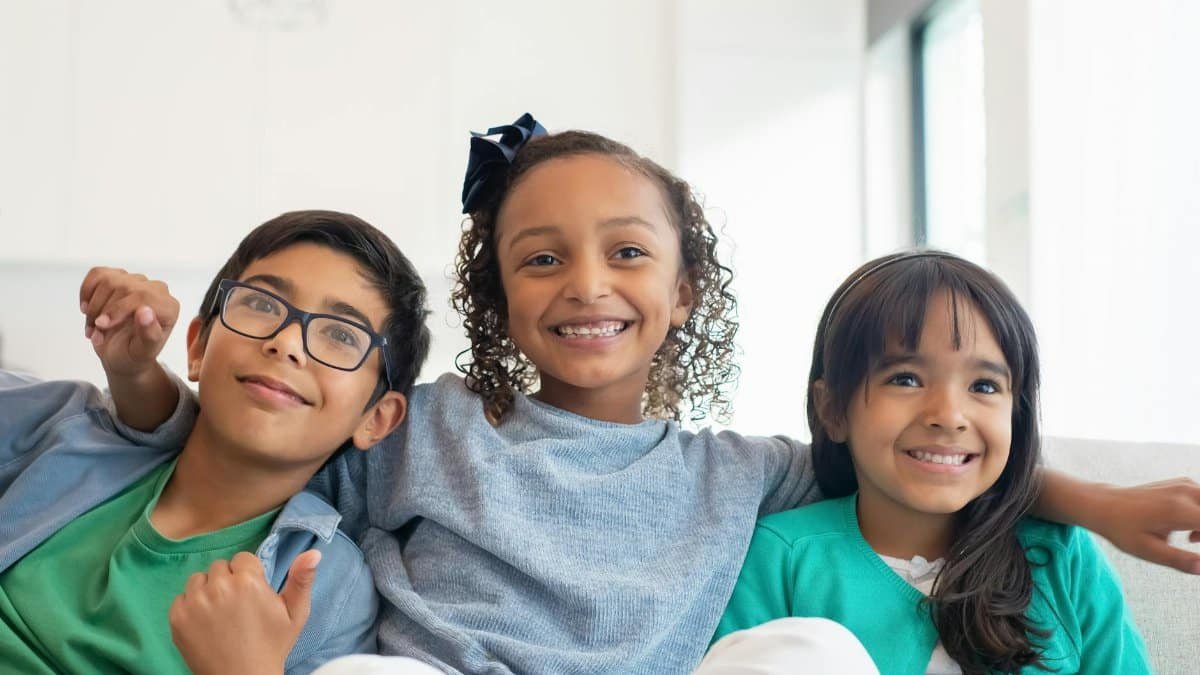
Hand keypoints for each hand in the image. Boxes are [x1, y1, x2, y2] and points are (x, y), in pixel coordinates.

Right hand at [79, 267, 179, 378]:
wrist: (121, 354)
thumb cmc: (135, 354)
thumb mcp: (143, 352)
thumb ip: (149, 334)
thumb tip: (145, 311)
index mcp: (168, 307)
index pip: (141, 296)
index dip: (117, 309)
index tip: (101, 325)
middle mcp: (156, 290)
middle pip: (122, 287)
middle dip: (103, 312)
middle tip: (97, 335)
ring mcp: (136, 281)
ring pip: (108, 280)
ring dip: (93, 307)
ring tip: (94, 328)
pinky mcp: (118, 278)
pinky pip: (98, 274)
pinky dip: (86, 291)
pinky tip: (86, 308)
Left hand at [169, 550, 320, 674]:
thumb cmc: (272, 645)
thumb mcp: (296, 613)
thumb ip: (302, 579)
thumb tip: (314, 552)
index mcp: (248, 581)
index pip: (243, 559)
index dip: (250, 576)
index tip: (253, 595)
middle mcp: (219, 586)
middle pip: (220, 567)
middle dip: (229, 581)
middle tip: (237, 607)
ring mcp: (195, 602)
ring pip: (199, 579)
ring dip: (208, 590)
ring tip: (220, 613)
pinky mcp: (177, 617)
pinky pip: (181, 597)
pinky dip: (191, 606)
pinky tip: (205, 623)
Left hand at [1093, 478, 1199, 573]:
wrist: (1105, 505)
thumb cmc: (1123, 529)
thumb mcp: (1148, 551)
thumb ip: (1179, 560)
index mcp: (1178, 510)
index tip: (1193, 544)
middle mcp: (1185, 492)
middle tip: (1192, 542)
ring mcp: (1185, 484)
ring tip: (1191, 539)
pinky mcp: (1183, 484)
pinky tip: (1189, 530)